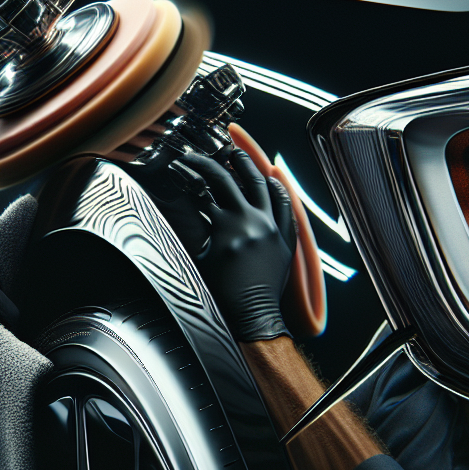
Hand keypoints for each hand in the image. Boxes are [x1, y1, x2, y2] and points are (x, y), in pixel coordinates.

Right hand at [170, 149, 296, 341]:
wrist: (253, 313)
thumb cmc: (224, 291)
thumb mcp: (201, 258)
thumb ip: (194, 229)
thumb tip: (184, 206)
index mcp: (225, 226)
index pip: (203, 190)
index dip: (190, 174)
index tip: (183, 167)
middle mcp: (249, 220)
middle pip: (229, 180)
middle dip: (213, 163)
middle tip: (205, 156)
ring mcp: (270, 226)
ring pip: (260, 185)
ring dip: (247, 167)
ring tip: (239, 156)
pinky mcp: (285, 236)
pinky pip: (286, 205)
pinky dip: (279, 189)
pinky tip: (273, 180)